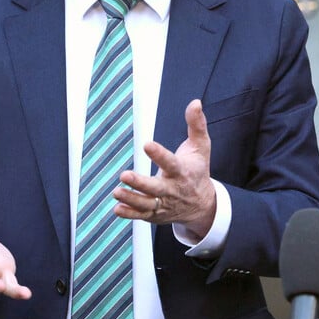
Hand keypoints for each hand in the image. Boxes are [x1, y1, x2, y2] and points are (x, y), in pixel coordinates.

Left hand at [115, 99, 216, 240]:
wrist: (202, 204)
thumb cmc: (198, 170)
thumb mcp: (201, 146)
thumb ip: (197, 125)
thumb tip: (195, 103)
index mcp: (182, 171)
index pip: (170, 162)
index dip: (159, 154)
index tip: (147, 145)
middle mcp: (172, 189)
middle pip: (156, 188)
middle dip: (141, 183)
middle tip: (125, 175)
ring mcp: (163, 203)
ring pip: (146, 203)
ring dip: (131, 199)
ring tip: (117, 192)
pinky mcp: (155, 214)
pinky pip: (141, 216)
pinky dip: (129, 214)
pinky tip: (117, 209)